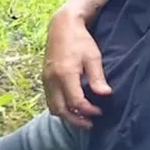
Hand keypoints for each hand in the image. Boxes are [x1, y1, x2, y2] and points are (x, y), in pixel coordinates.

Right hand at [43, 8, 110, 128]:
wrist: (62, 26)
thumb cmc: (81, 40)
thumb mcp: (93, 56)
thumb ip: (97, 77)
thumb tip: (105, 95)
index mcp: (65, 74)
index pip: (75, 102)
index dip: (88, 111)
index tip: (100, 112)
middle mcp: (52, 79)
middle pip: (60, 110)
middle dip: (75, 120)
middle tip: (90, 124)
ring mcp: (46, 79)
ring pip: (52, 107)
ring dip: (66, 116)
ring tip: (82, 119)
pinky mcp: (44, 78)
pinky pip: (50, 99)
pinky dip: (60, 107)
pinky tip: (72, 107)